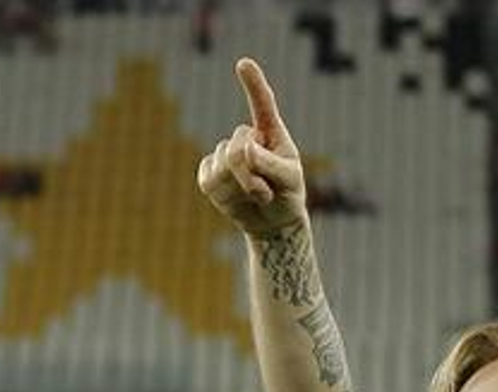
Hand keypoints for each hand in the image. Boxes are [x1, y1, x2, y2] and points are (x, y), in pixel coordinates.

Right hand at [197, 58, 306, 236]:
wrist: (272, 222)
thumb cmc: (287, 194)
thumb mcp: (288, 179)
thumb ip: (269, 163)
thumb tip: (244, 150)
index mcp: (270, 132)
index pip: (262, 104)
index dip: (253, 84)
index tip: (244, 63)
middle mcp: (246, 137)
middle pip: (237, 147)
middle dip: (250, 175)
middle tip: (265, 193)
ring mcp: (224, 154)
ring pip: (222, 165)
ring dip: (242, 188)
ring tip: (258, 197)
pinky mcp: (209, 173)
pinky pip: (208, 179)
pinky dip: (225, 195)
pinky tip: (237, 200)